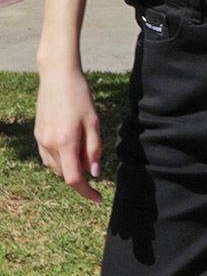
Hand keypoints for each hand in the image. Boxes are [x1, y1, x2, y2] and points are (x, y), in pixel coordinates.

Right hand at [34, 68, 101, 202]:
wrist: (57, 76)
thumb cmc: (80, 96)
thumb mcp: (94, 121)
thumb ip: (94, 149)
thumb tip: (95, 173)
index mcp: (65, 143)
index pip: (74, 179)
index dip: (87, 192)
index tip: (99, 198)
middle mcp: (49, 145)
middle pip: (65, 173)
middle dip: (80, 174)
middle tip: (93, 156)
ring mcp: (41, 140)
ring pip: (55, 167)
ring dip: (69, 166)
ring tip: (83, 145)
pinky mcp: (37, 135)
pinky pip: (48, 157)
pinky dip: (60, 158)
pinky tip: (70, 144)